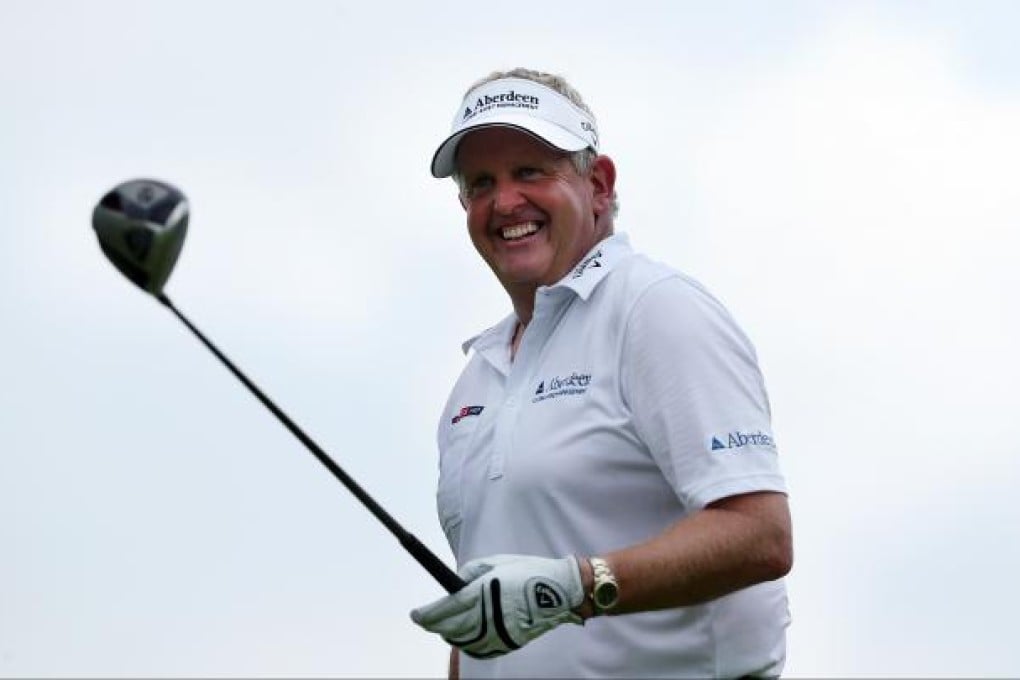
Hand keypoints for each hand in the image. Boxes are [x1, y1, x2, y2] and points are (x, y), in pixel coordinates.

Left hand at [410, 554, 584, 658]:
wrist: (559, 591)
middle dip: (434, 624)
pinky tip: (463, 638)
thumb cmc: (527, 571)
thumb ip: (471, 572)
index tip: (415, 614)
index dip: (426, 614)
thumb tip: (456, 583)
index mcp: (484, 592)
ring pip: (463, 641)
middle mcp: (489, 614)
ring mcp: (499, 631)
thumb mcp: (496, 563)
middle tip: (426, 619)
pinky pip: (479, 649)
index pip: (446, 608)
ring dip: (448, 634)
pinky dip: (467, 645)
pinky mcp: (508, 642)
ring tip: (443, 626)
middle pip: (450, 628)